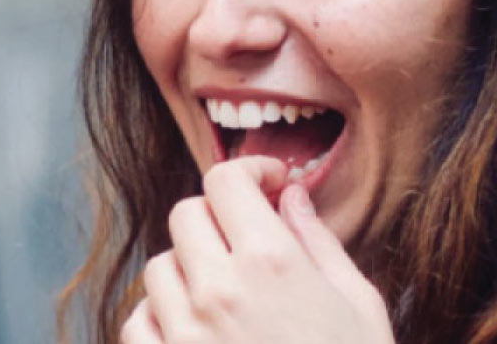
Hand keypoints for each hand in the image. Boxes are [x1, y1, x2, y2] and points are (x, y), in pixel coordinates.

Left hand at [120, 156, 394, 342]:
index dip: (248, 169)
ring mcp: (186, 334)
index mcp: (273, 261)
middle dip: (219, 213)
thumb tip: (293, 195)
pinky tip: (193, 325)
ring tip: (224, 284)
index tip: (268, 182)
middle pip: (188, 213)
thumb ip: (319, 240)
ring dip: (188, 263)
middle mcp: (219, 289)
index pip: (227, 181)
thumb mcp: (358, 302)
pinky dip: (159, 314)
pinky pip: (138, 322)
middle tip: (249, 233)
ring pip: (159, 265)